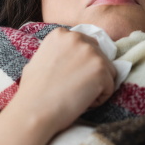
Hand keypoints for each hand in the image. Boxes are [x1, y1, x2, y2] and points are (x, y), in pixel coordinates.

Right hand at [0, 28, 116, 144]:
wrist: (34, 111)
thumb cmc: (33, 92)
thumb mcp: (40, 60)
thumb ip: (58, 52)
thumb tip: (71, 56)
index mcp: (61, 34)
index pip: (87, 45)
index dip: (82, 65)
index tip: (69, 77)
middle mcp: (77, 38)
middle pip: (100, 56)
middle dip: (92, 74)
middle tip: (73, 88)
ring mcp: (91, 52)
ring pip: (108, 72)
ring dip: (97, 87)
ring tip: (76, 96)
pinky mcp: (101, 69)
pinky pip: (110, 87)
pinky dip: (99, 99)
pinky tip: (81, 102)